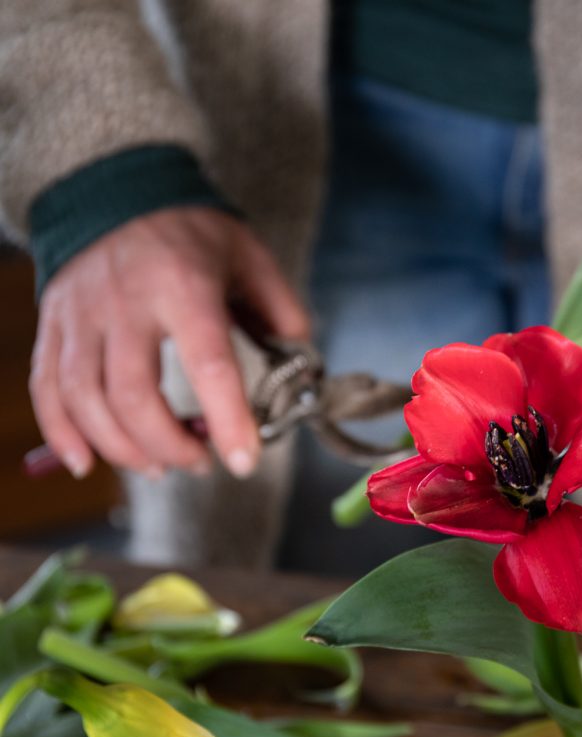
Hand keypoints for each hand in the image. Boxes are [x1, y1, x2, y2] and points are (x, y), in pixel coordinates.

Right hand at [29, 207, 309, 478]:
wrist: (117, 192)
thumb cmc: (191, 232)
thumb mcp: (250, 256)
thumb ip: (281, 310)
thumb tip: (301, 366)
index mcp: (184, 285)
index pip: (209, 364)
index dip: (227, 420)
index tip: (244, 460)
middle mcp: (125, 302)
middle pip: (134, 394)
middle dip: (170, 444)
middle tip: (200, 463)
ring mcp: (81, 315)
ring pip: (86, 400)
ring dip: (122, 448)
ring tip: (159, 466)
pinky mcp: (53, 325)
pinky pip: (47, 389)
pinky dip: (62, 434)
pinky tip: (86, 462)